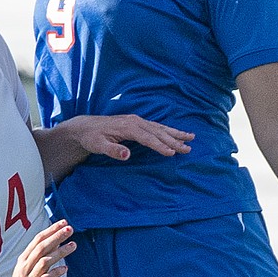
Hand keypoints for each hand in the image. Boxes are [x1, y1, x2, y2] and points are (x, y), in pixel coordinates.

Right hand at [2, 221, 74, 276]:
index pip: (37, 240)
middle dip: (56, 237)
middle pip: (41, 248)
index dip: (51, 230)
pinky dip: (56, 273)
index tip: (63, 222)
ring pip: (45, 262)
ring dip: (60, 252)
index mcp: (24, 259)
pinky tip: (65, 269)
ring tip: (73, 245)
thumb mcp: (29, 268)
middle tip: (70, 229)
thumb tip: (57, 241)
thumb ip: (42, 255)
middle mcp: (26, 268)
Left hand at [61, 113, 192, 162]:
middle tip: (188, 149)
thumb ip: (113, 150)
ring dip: (176, 133)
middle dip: (174, 140)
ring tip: (191, 138)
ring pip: (160, 128)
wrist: (86, 127)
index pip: (148, 138)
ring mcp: (138, 121)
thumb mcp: (98, 146)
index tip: (172, 153)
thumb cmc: (91, 138)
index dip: (160, 146)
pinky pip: (157, 127)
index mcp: (128, 127)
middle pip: (158, 132)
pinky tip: (178, 133)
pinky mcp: (138, 123)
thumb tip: (127, 155)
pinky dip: (169, 130)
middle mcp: (135, 122)